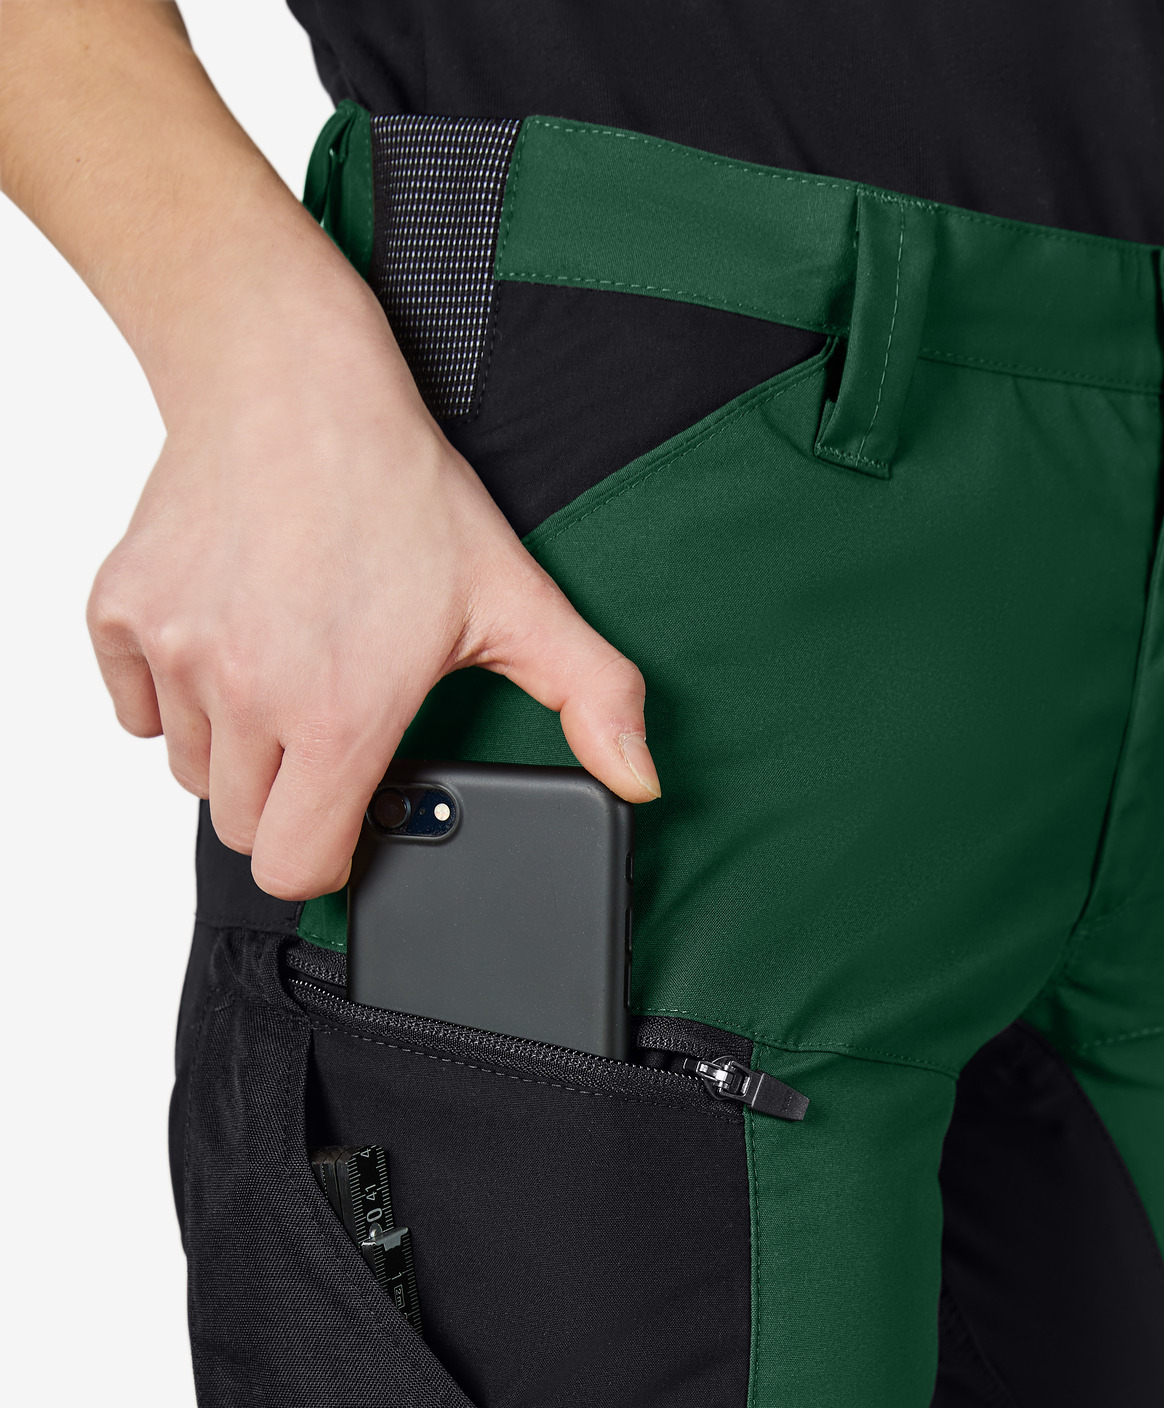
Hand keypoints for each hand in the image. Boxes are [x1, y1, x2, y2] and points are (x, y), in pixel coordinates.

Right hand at [87, 261, 659, 900]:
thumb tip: (638, 778)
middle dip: (287, 800)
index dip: (327, 854)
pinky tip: (227, 638)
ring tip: (283, 670)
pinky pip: (134, 707)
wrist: (288, 378)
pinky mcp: (120, 616)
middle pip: (242, 828)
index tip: (346, 816)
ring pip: (190, 770)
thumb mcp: (516, 597)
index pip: (295, 868)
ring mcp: (176, 654)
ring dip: (234, 747)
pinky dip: (172, 693)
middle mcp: (246, 695)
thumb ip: (589, 697)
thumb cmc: (396, 487)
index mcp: (337, 716)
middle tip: (326, 727)